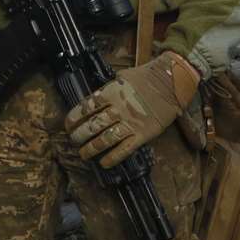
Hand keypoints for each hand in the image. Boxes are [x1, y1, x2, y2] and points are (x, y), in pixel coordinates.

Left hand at [65, 52, 200, 168]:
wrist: (171, 82)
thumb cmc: (147, 76)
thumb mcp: (122, 77)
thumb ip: (108, 88)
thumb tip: (96, 98)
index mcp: (111, 93)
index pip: (86, 107)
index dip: (74, 118)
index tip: (68, 125)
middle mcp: (118, 109)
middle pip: (92, 125)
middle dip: (80, 135)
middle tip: (74, 140)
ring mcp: (130, 123)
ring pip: (105, 139)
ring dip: (91, 149)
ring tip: (84, 153)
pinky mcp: (143, 134)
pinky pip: (125, 149)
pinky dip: (113, 158)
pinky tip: (104, 163)